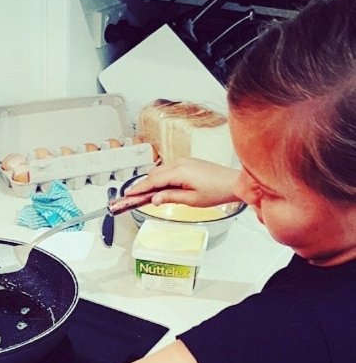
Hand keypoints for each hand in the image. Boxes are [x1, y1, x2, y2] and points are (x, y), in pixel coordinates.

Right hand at [124, 157, 241, 208]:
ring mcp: (185, 161)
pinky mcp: (189, 163)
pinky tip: (161, 188)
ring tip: (147, 196)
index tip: (128, 194)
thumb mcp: (191, 200)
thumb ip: (170, 198)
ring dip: (153, 182)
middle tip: (135, 198)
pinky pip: (169, 169)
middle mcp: (181, 163)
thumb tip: (153, 200)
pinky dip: (162, 178)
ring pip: (161, 171)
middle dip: (143, 185)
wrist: (233, 183)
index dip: (139, 189)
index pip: (153, 181)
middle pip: (154, 174)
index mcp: (180, 172)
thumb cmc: (216, 192)